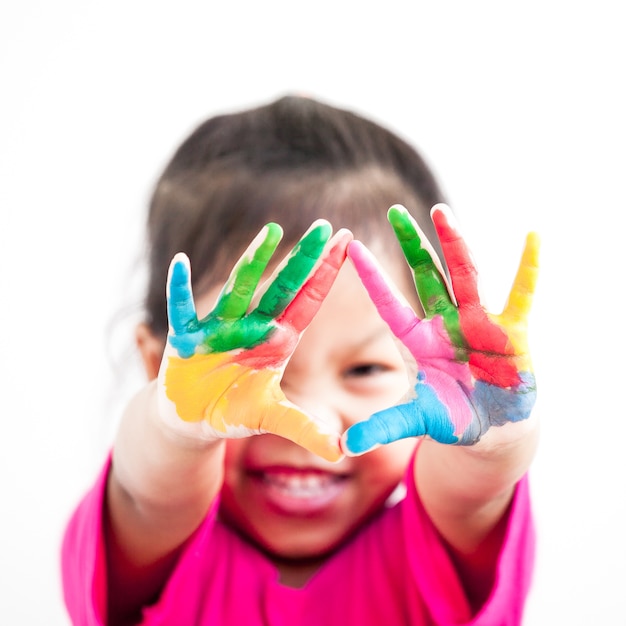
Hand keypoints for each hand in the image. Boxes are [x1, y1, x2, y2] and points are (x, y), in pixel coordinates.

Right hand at [158, 221, 352, 461]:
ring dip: (253, 261)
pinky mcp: (185, 340)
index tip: (347, 243)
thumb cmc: (233, 409)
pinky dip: (179, 289)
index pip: (307, 302)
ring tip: (272, 231)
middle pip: (281, 287)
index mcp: (276, 341)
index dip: (326, 275)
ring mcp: (218, 329)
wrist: (192, 418)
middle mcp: (251, 326)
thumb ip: (304, 430)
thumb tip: (341, 453)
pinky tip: (181, 264)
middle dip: (303, 259)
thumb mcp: (271, 419)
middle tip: (324, 227)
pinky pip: (181, 310)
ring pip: (238, 289)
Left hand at [342, 204, 538, 454]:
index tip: (350, 247)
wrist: (494, 428)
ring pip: (466, 276)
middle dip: (412, 245)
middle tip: (394, 211)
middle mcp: (448, 325)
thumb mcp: (419, 420)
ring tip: (441, 211)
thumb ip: (386, 426)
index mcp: (422, 341)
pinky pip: (522, 296)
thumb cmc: (454, 418)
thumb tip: (346, 446)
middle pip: (427, 277)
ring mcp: (480, 324)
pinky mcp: (513, 333)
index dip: (372, 278)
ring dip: (455, 244)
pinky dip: (528, 268)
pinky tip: (533, 237)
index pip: (391, 305)